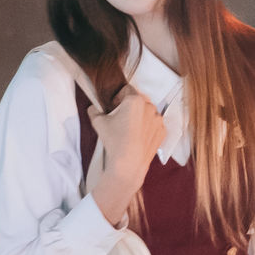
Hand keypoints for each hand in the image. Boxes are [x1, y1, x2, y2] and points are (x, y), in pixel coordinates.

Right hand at [91, 87, 164, 224]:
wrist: (129, 164)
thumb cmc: (115, 142)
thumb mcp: (99, 123)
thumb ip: (94, 111)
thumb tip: (93, 108)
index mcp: (135, 100)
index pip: (126, 89)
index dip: (118, 97)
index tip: (113, 107)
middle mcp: (150, 107)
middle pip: (138, 100)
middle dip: (129, 106)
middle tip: (120, 118)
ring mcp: (158, 120)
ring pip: (147, 112)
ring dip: (139, 116)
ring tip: (129, 129)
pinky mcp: (162, 132)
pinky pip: (154, 124)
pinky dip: (147, 127)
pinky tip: (137, 137)